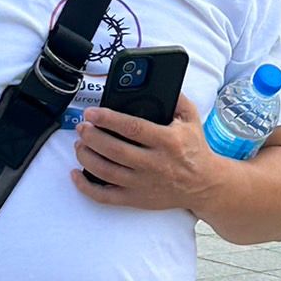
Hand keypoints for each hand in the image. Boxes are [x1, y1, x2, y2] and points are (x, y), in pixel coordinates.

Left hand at [72, 94, 223, 212]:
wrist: (204, 184)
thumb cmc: (194, 148)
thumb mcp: (191, 118)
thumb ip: (176, 98)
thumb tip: (157, 81)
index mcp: (167, 141)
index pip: (132, 127)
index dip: (108, 119)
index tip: (92, 112)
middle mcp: (154, 164)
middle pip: (114, 150)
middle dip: (92, 136)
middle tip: (82, 127)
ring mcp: (143, 184)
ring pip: (105, 171)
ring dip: (86, 156)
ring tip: (79, 144)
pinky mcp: (137, 199)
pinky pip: (105, 196)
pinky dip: (86, 186)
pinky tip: (76, 174)